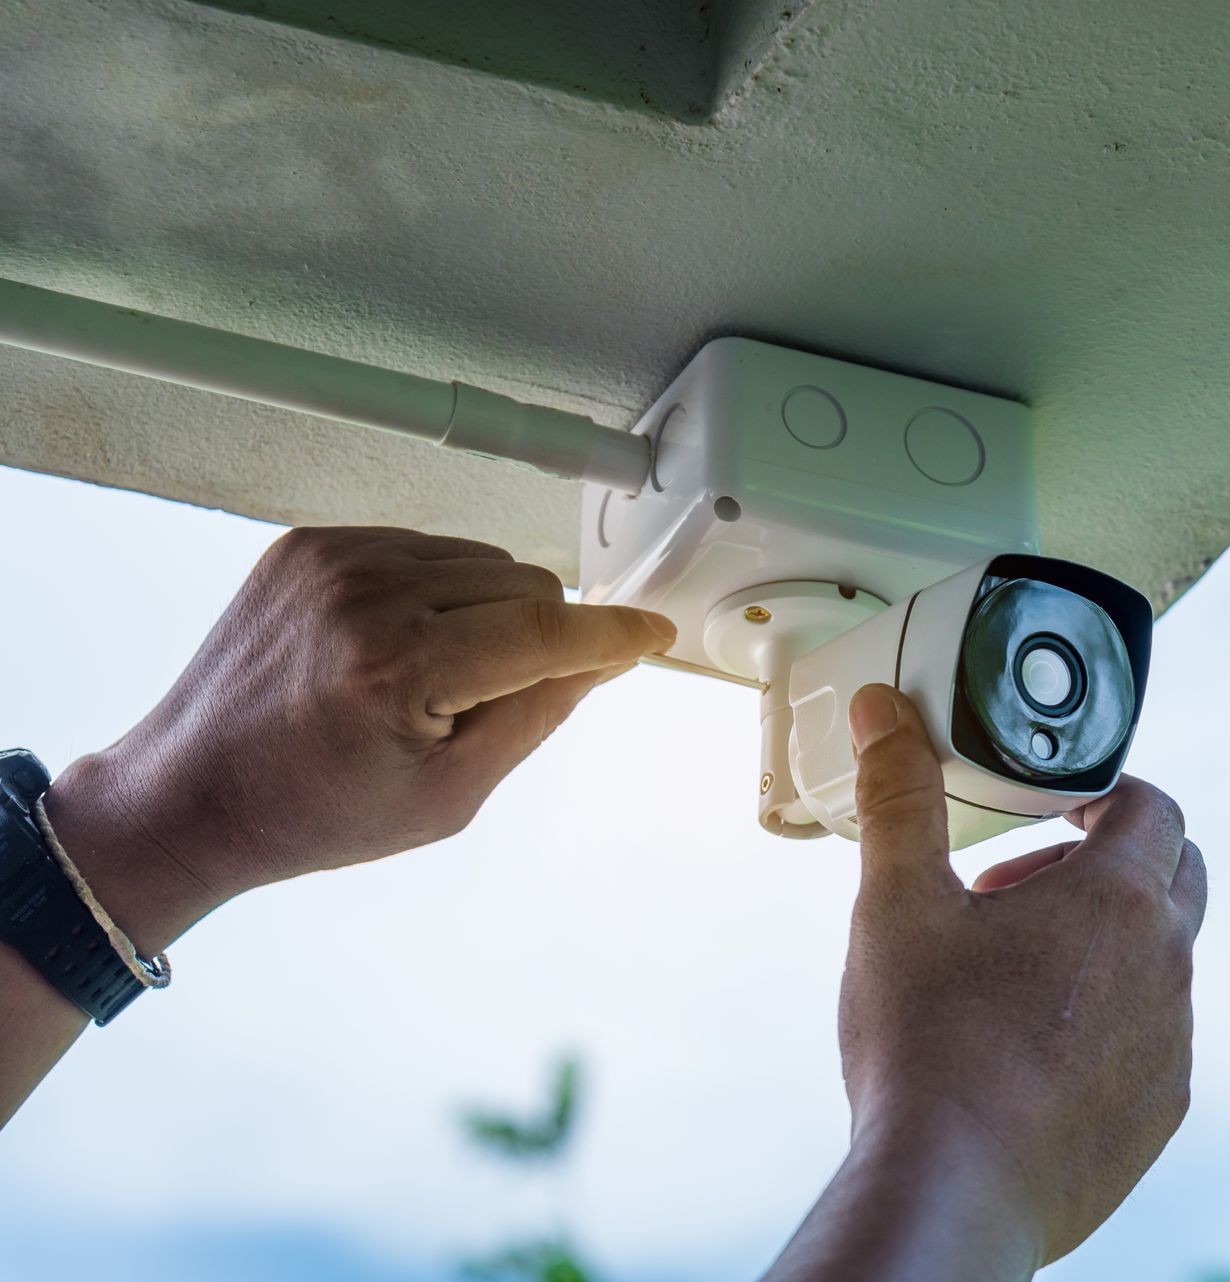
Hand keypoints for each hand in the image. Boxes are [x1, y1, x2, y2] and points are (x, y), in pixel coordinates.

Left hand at [41, 526, 674, 949]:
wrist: (191, 794)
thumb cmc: (313, 812)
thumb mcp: (449, 796)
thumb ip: (536, 717)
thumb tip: (600, 660)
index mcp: (400, 668)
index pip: (545, 628)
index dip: (611, 634)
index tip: (651, 633)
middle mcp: (364, 595)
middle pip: (523, 584)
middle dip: (536, 638)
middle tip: (483, 703)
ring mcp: (331, 559)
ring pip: (479, 559)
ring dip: (487, 611)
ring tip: (431, 678)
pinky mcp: (308, 543)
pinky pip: (422, 547)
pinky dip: (435, 591)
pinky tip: (396, 647)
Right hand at [831, 683, 1203, 1269]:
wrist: (952, 1192)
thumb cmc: (928, 1046)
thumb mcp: (897, 904)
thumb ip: (899, 799)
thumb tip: (886, 714)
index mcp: (1119, 901)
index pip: (1152, 806)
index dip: (1103, 793)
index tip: (1050, 809)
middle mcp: (1168, 968)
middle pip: (1176, 876)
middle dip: (1106, 863)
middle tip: (1018, 891)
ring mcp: (1171, 1046)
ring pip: (1162, 964)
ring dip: (1103, 947)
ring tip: (1008, 975)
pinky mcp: (1159, 1113)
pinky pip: (1152, 1041)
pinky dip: (1107, 1023)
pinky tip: (1028, 1051)